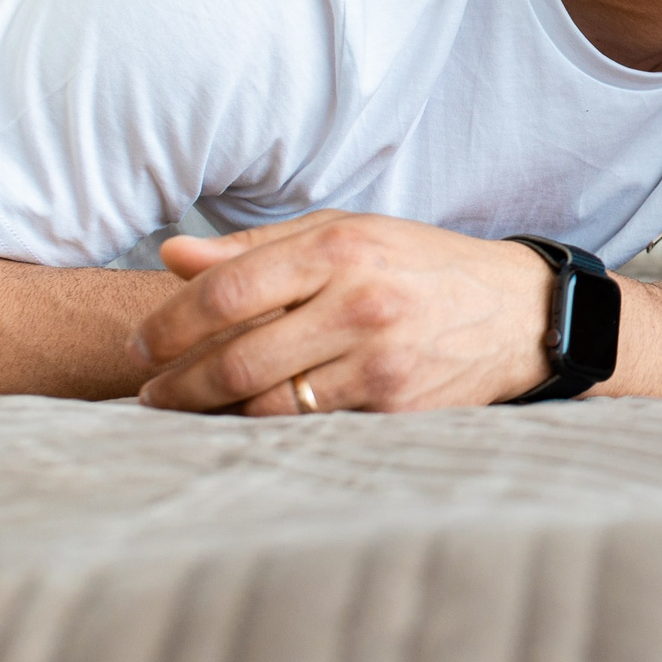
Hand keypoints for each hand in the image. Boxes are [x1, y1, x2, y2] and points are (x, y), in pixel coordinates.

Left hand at [129, 211, 556, 413]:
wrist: (519, 312)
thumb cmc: (419, 267)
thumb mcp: (346, 234)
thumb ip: (258, 248)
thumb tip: (173, 255)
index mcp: (341, 249)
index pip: (227, 291)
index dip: (170, 323)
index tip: (143, 345)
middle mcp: (359, 303)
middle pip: (237, 355)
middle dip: (178, 382)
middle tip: (149, 391)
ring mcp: (379, 361)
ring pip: (266, 401)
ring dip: (211, 412)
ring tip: (184, 410)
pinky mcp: (396, 408)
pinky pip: (308, 426)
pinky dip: (265, 427)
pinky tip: (243, 422)